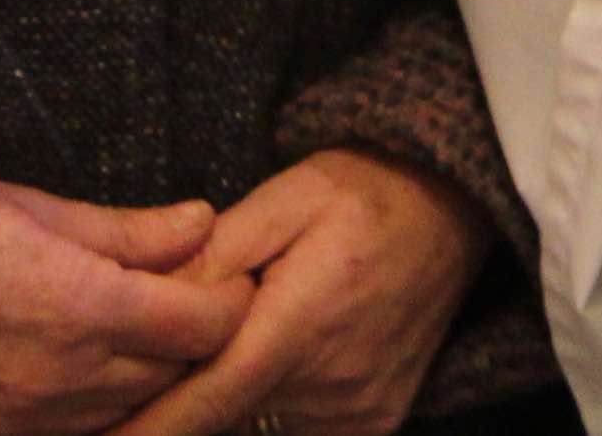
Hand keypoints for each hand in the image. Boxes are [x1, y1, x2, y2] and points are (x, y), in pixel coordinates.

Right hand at [0, 136, 249, 435]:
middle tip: (202, 293)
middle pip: (175, 378)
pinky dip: (101, 408)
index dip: (231, 296)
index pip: (203, 327)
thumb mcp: (37, 204)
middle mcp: (55, 383)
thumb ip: (131, 230)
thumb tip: (205, 225)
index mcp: (78, 309)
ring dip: (153, 379)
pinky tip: (99, 365)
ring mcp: (17, 425)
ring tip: (153, 325)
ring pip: (129, 417)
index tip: (235, 269)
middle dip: (200, 338)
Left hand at [114, 148, 493, 435]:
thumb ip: (216, 255)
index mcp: (297, 328)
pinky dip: (277, 398)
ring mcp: (355, 413)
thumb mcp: (285, 197)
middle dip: (189, 387)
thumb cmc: (362, 190)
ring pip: (258, 421)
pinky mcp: (374, 424)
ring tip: (262, 324)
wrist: (455, 205)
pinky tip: (292, 350)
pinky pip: (301, 426)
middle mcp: (328, 387)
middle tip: (181, 342)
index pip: (202, 405)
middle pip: (225, 413)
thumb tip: (149, 304)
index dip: (145, 432)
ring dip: (238, 391)